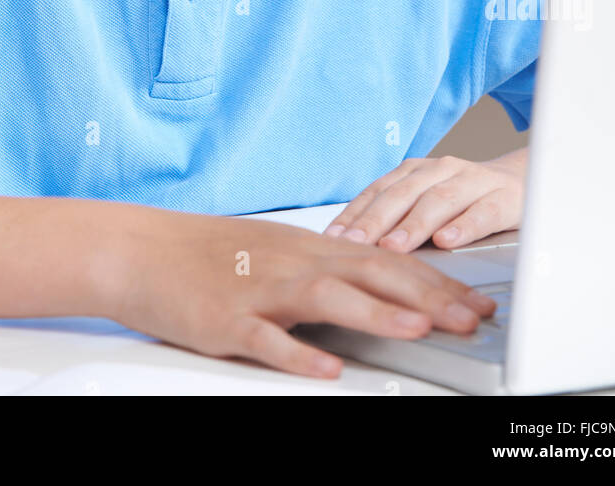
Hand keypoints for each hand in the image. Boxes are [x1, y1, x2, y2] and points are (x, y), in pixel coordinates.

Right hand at [107, 204, 496, 378]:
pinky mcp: (225, 320)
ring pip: (326, 297)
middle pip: (369, 274)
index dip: (434, 281)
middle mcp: (291, 262)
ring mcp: (259, 290)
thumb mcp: (276, 252)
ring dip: (376, 313)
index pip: (384, 260)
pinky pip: (266, 339)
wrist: (140, 249)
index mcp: (307, 247)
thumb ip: (325, 269)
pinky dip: (298, 352)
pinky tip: (326, 367)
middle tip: (471, 317)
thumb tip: (378, 288)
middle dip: (426, 297)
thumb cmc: (207, 254)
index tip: (474, 299)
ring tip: (419, 329)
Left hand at [321, 151, 526, 251]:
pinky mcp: (504, 198)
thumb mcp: (426, 202)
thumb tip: (350, 245)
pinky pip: (482, 212)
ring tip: (394, 246)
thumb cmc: (465, 199)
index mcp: (417, 170)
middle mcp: (441, 169)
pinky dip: (463, 226)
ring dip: (414, 224)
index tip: (333, 238)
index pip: (378, 190)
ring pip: (439, 200)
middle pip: (403, 194)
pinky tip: (448, 241)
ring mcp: (473, 181)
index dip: (355, 214)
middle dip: (376, 221)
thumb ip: (396, 217)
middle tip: (356, 245)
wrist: (523, 182)